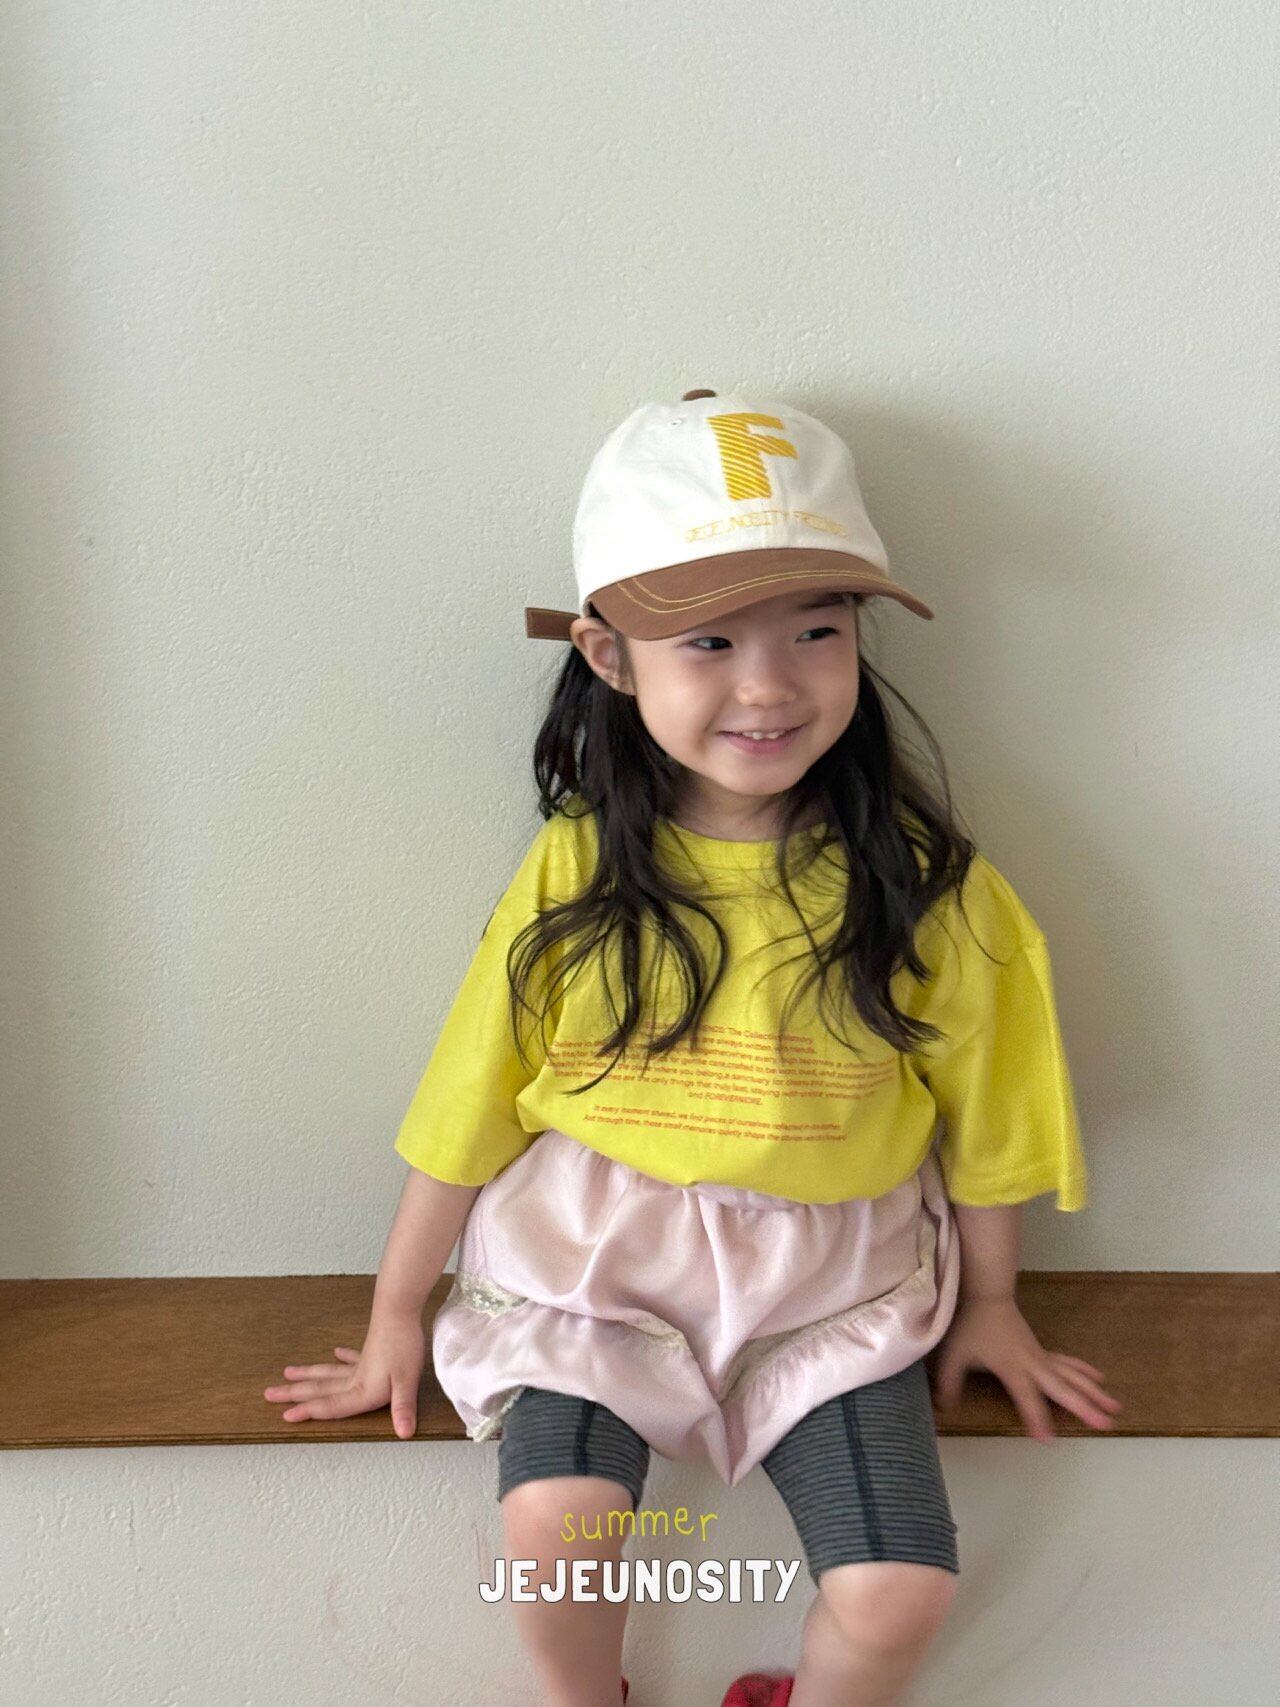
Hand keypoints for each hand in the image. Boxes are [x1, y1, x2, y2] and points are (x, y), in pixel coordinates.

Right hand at [263, 1313, 426, 1438]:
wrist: (400, 1311)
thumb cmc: (404, 1346)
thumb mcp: (407, 1382)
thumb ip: (403, 1408)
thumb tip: (404, 1434)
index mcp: (362, 1390)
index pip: (330, 1405)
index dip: (309, 1412)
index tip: (285, 1415)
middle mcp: (355, 1378)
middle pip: (319, 1388)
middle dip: (293, 1393)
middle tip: (268, 1393)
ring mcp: (361, 1364)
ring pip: (328, 1372)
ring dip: (307, 1374)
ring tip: (287, 1373)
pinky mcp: (370, 1351)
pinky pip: (351, 1358)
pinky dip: (342, 1357)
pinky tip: (335, 1352)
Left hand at [930, 1297, 1123, 1443]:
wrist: (988, 1295)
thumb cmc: (971, 1326)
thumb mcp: (954, 1355)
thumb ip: (949, 1383)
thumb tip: (943, 1408)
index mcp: (1012, 1368)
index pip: (1026, 1398)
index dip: (1036, 1419)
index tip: (1049, 1440)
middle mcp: (1033, 1364)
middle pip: (1062, 1388)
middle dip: (1084, 1407)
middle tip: (1105, 1424)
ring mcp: (1041, 1357)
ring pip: (1073, 1377)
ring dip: (1094, 1392)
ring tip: (1116, 1409)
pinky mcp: (1043, 1352)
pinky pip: (1068, 1363)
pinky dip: (1084, 1371)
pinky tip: (1101, 1380)